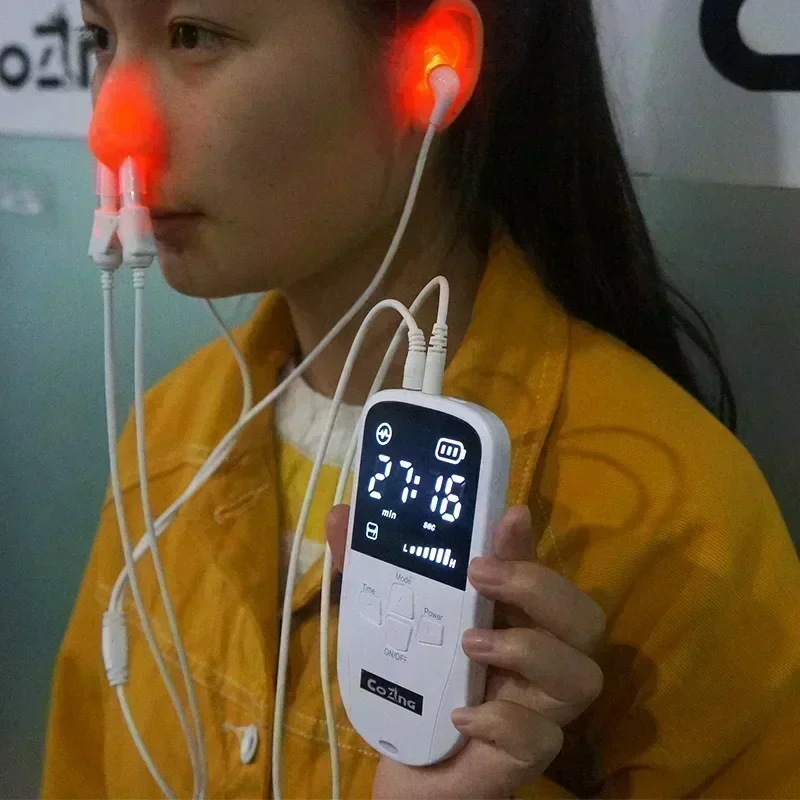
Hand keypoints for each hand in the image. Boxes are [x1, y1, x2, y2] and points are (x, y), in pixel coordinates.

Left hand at [326, 505, 606, 799]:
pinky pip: (541, 738)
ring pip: (581, 675)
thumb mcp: (388, 622)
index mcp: (510, 617)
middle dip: (541, 587)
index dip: (526, 542)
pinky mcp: (524, 756)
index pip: (534, 568)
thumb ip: (369, 571)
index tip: (507, 517)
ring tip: (470, 645)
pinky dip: (503, 721)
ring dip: (529, 651)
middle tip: (480, 576)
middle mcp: (538, 657)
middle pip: (584, 618)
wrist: (407, 769)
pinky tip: (460, 716)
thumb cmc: (411, 687)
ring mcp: (538, 708)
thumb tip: (338, 515)